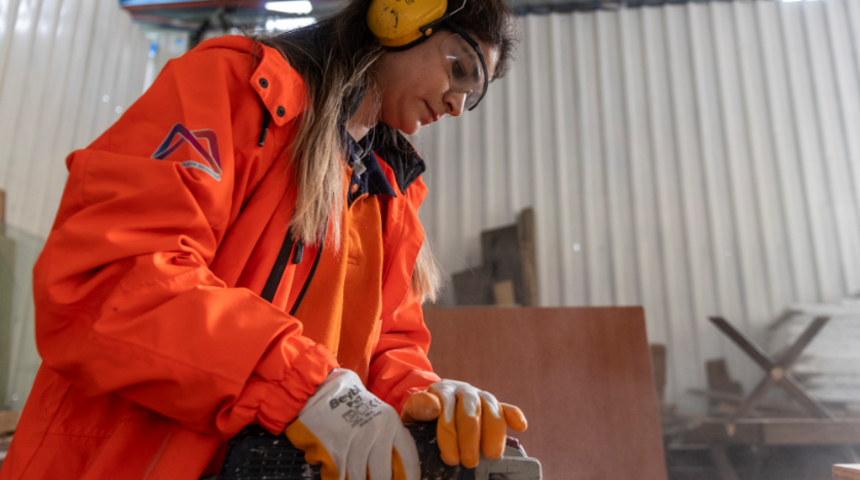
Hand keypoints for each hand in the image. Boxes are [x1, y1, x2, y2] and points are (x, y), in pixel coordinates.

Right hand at [285, 369, 418, 479]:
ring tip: (354, 478)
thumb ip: (390, 439)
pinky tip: (338, 475)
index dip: (408, 478)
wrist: (321, 388)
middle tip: (373, 479)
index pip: (408, 459)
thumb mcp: (378, 415)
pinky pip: (339, 474)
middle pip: (383, 474)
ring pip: (358, 476)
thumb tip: (398, 471)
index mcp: (391, 423)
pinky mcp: (333, 446)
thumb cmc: (351, 405)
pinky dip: (338, 478)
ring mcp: (354, 439)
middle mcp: (376, 431)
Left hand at [400, 380, 526, 467]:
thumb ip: (419, 407)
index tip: (450, 457)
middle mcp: (462, 390)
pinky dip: (514, 416)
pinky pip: (506, 407)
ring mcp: (479, 396)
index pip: (445, 408)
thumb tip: (433, 405)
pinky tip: (520, 427)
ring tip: (491, 455)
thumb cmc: (422, 416)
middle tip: (469, 462)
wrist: (432, 407)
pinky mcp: (493, 405)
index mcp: (440, 390)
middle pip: (470, 411)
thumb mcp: (413, 413)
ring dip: (493, 433)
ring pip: (491, 409)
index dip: (449, 434)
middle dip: (471, 438)